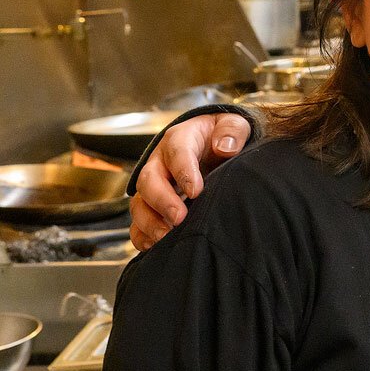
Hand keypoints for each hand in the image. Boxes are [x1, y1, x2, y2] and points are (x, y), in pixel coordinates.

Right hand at [128, 113, 251, 250]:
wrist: (210, 143)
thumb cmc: (220, 134)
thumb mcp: (231, 124)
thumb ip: (232, 130)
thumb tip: (226, 147)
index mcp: (179, 139)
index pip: (177, 153)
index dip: (184, 172)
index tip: (196, 191)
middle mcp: (160, 162)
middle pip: (149, 180)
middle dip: (162, 200)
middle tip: (178, 218)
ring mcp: (153, 185)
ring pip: (139, 203)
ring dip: (149, 221)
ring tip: (166, 237)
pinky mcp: (151, 204)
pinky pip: (137, 221)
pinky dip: (141, 235)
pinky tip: (153, 246)